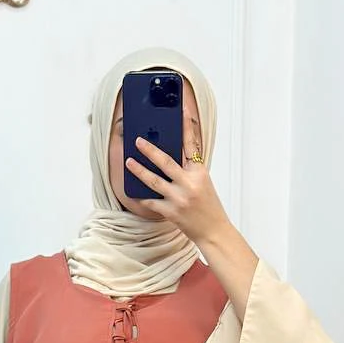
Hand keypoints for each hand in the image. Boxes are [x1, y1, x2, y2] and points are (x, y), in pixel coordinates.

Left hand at [125, 108, 230, 247]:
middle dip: (149, 150)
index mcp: (199, 173)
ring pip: (154, 181)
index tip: (181, 111)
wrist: (214, 231)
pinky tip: (134, 192)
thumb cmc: (209, 207)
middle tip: (138, 141)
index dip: (186, 127)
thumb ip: (188, 171)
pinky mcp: (171, 213)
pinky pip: (151, 202)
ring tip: (128, 162)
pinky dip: (142, 198)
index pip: (191, 145)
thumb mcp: (203, 183)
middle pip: (165, 162)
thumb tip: (167, 160)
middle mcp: (189, 184)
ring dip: (139, 170)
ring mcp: (179, 199)